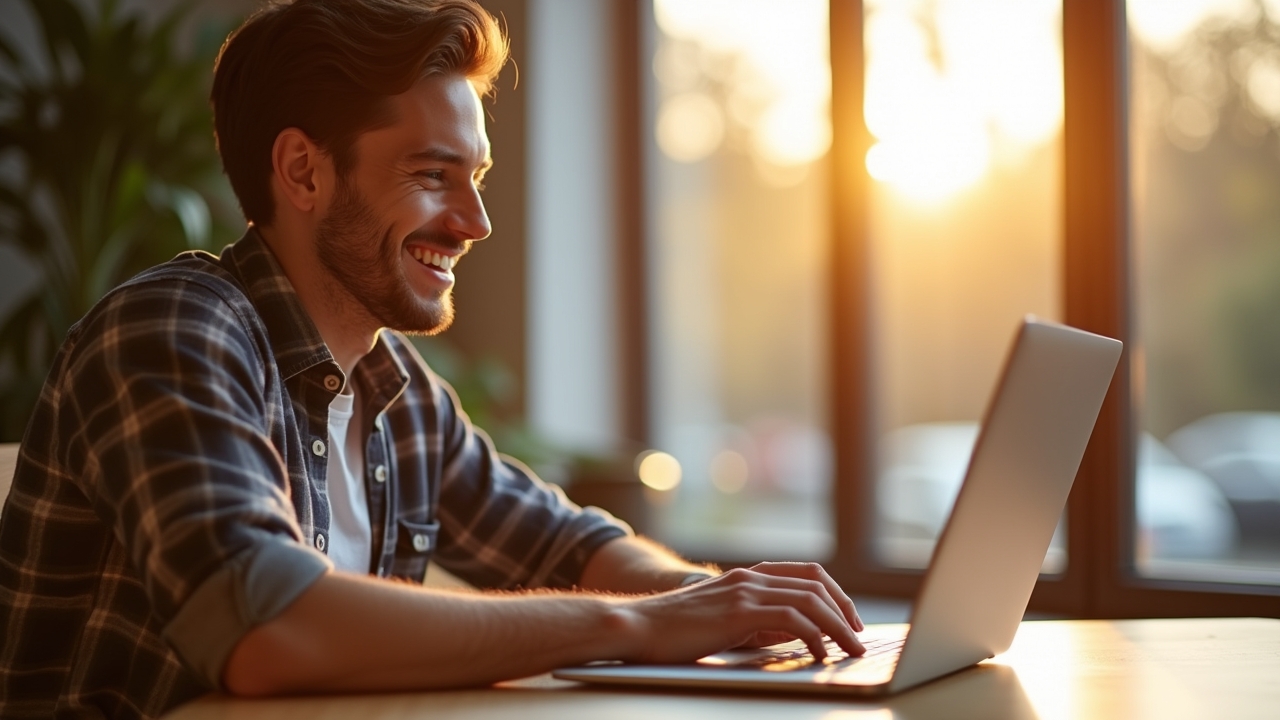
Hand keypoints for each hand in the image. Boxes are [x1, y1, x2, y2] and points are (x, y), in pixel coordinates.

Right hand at [618, 562, 864, 663]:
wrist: (637, 626)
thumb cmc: (675, 631)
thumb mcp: (723, 621)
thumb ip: (756, 621)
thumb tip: (793, 635)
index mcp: (746, 576)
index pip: (806, 573)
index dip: (835, 594)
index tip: (849, 619)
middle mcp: (749, 577)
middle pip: (815, 583)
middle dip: (845, 609)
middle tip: (858, 636)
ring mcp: (744, 591)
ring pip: (810, 600)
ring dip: (838, 625)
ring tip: (851, 649)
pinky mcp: (738, 612)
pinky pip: (792, 619)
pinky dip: (814, 636)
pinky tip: (819, 654)